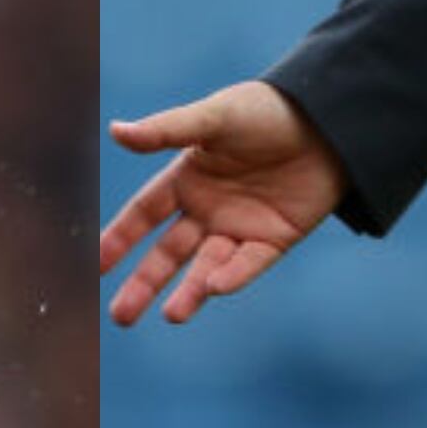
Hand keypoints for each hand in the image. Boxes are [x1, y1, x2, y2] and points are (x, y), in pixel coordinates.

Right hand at [100, 80, 344, 325]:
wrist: (328, 120)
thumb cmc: (266, 111)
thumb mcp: (214, 117)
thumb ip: (167, 129)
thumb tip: (117, 131)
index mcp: (188, 177)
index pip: (145, 213)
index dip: (120, 237)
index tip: (97, 264)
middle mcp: (208, 208)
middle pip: (168, 253)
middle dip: (144, 283)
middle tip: (120, 317)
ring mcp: (240, 227)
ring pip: (206, 267)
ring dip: (189, 291)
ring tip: (171, 315)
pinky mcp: (275, 240)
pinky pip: (249, 264)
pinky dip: (233, 276)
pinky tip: (215, 288)